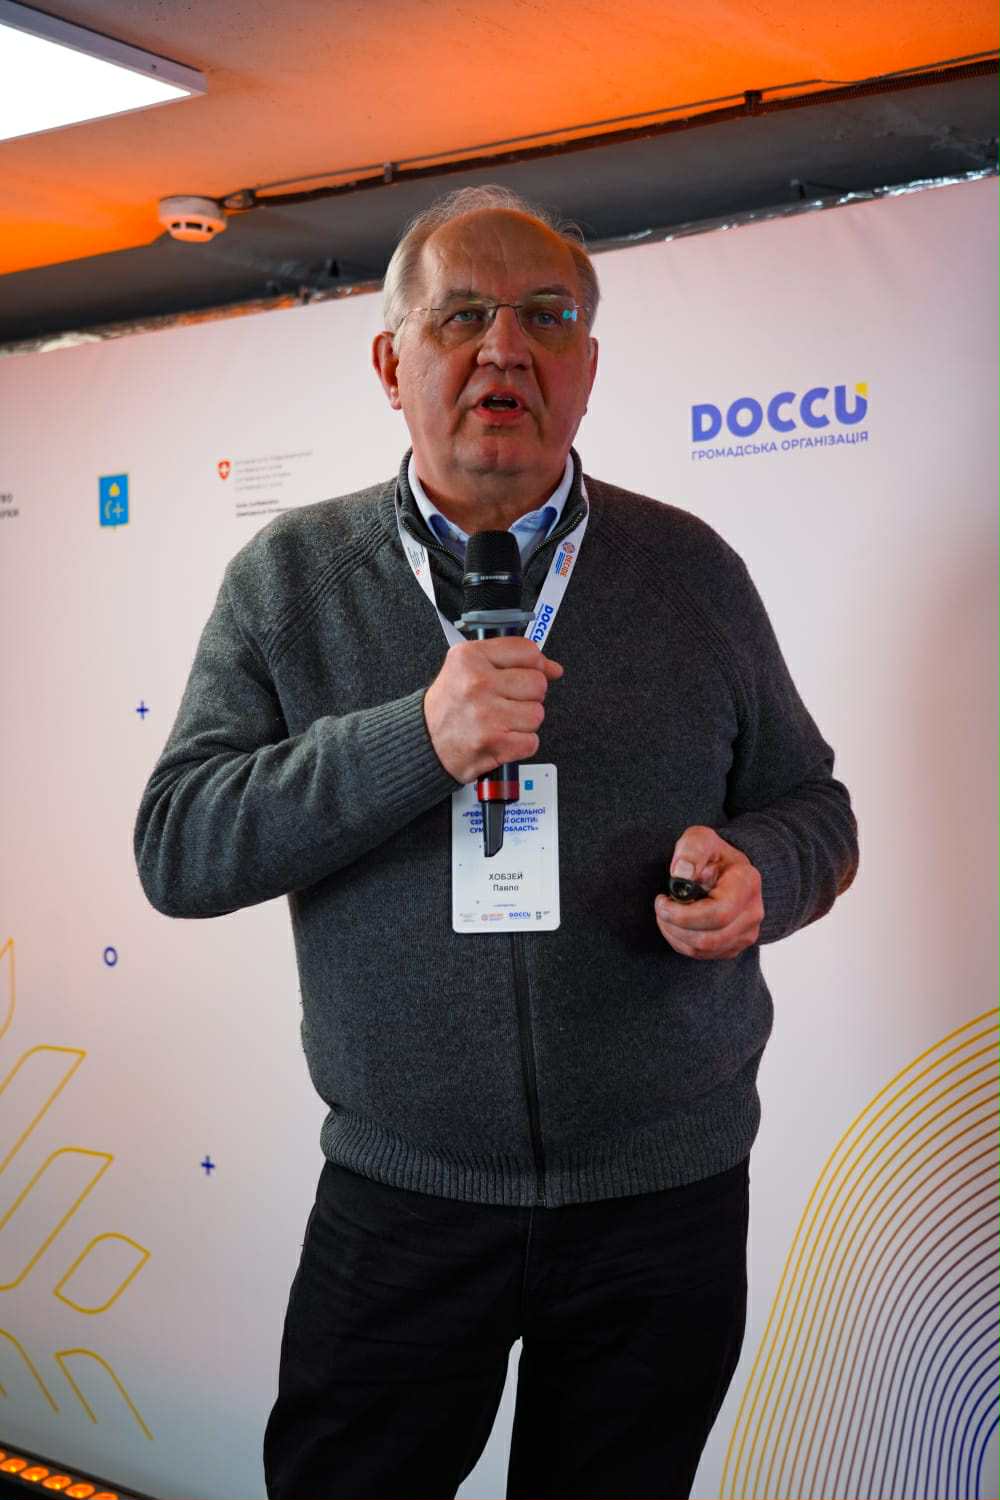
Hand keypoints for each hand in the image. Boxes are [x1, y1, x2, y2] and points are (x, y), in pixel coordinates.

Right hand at [423, 637, 563, 783]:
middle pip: (538, 684)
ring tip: (500, 721)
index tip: (525, 674)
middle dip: (527, 696)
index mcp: (470, 658)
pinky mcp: (494, 742)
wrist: (425, 741)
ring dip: (523, 722)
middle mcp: (477, 683)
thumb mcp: (469, 667)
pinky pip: (531, 741)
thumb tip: (553, 668)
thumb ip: (511, 661)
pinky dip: (520, 744)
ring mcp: (486, 714)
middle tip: (504, 702)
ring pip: (537, 714)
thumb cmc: (448, 705)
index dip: (534, 665)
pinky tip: (501, 738)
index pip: (527, 651)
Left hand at [654, 826, 763, 959]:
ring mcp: (747, 933)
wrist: (729, 871)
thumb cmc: (712, 854)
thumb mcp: (701, 839)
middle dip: (674, 926)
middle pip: (709, 938)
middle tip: (661, 907)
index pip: (718, 913)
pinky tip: (676, 924)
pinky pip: (703, 955)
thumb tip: (681, 874)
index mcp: (747, 883)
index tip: (662, 900)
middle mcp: (753, 912)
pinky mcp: (735, 946)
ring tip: (666, 914)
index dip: (683, 914)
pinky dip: (681, 942)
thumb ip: (692, 850)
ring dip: (674, 935)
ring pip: (703, 949)